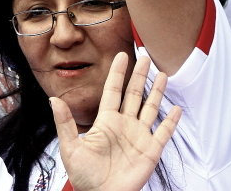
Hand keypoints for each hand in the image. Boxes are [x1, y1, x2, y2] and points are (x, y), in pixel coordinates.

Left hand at [53, 53, 180, 190]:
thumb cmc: (84, 175)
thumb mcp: (70, 147)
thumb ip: (65, 123)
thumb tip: (54, 100)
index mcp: (105, 121)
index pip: (112, 91)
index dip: (117, 73)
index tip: (121, 56)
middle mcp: (123, 125)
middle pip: (134, 94)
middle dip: (139, 76)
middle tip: (146, 57)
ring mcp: (138, 137)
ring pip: (150, 108)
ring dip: (157, 92)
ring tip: (163, 74)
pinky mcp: (150, 151)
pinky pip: (163, 133)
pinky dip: (171, 121)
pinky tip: (177, 109)